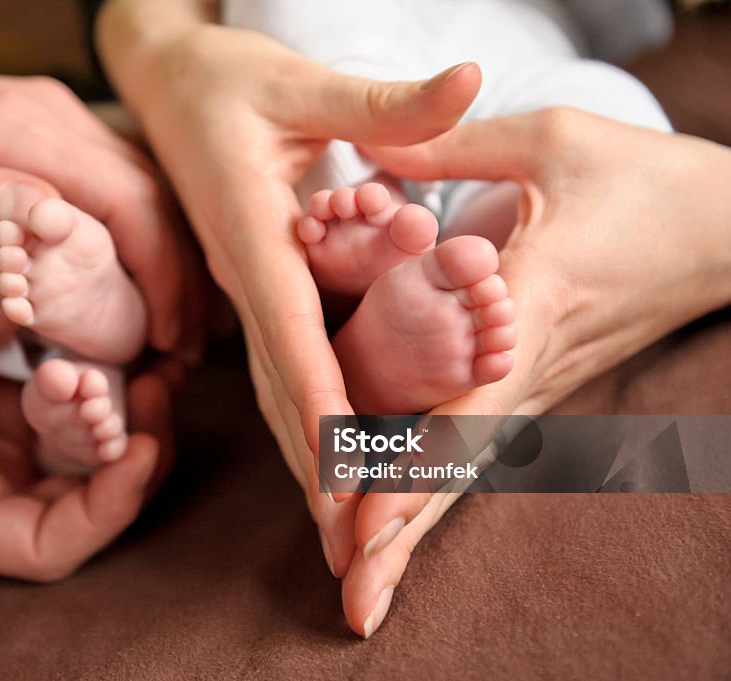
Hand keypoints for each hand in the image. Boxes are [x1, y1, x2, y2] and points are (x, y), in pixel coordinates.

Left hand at [0, 35, 196, 354]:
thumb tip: (52, 222)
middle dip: (179, 275)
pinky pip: (119, 185)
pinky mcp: (47, 134)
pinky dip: (144, 239)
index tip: (165, 342)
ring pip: (145, 190)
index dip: (161, 275)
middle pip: (152, 195)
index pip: (128, 201)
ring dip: (168, 260)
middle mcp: (49, 113)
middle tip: (180, 350)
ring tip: (173, 330)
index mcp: (15, 129)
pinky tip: (146, 287)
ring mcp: (52, 119)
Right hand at [0, 259, 164, 579]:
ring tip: (134, 353)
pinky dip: (78, 372)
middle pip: (80, 496)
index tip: (141, 447)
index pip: (49, 545)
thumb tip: (29, 266)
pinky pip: (50, 402)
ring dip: (108, 404)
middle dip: (124, 444)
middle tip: (151, 380)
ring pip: (74, 446)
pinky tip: (95, 330)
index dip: (109, 507)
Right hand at [98, 0, 480, 611]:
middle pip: (274, 387)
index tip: (346, 476)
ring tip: (339, 529)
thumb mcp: (298, 84)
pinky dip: (301, 416)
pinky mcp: (252, 285)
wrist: (162, 82)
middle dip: (310, 469)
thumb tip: (474, 77)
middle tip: (347, 548)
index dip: (317, 408)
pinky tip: (328, 454)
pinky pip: (277, 362)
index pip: (288, 336)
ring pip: (271, 387)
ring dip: (304, 459)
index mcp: (252, 236)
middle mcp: (243, 277)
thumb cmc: (224, 79)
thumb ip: (382, 102)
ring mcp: (244, 287)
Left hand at [341, 108, 730, 635]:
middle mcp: (530, 369)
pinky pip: (476, 447)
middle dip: (404, 538)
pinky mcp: (536, 384)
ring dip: (413, 532)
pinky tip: (395, 531)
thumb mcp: (550, 141)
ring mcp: (536, 386)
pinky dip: (434, 492)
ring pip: (466, 470)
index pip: (464, 408)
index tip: (361, 523)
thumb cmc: (646, 180)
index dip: (411, 467)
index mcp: (531, 311)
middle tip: (355, 606)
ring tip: (363, 595)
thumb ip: (452, 147)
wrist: (730, 227)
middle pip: (459, 467)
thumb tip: (360, 143)